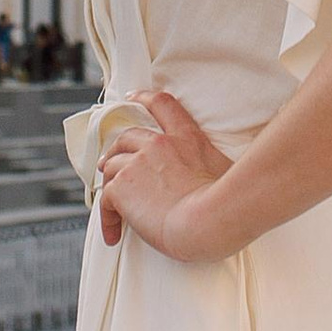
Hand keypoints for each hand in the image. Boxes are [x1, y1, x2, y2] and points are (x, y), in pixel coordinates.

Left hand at [96, 89, 233, 260]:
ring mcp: (137, 163)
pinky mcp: (122, 187)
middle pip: (127, 137)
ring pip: (113, 166)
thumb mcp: (225, 170)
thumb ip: (214, 166)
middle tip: (110, 163)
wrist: (207, 219)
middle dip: (116, 149)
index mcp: (186, 137)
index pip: (162, 105)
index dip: (144, 97)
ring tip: (110, 202)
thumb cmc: (224, 203)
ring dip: (110, 182)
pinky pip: (106, 198)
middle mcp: (158, 144)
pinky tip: (113, 233)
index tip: (133, 97)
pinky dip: (107, 217)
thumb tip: (224, 178)